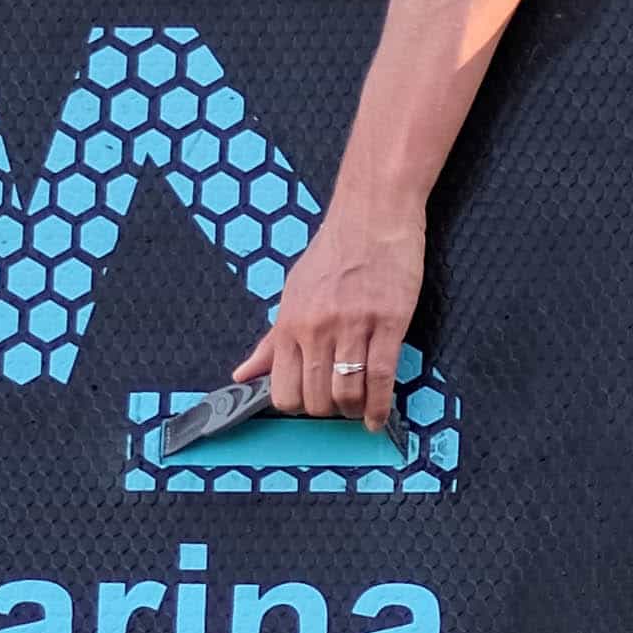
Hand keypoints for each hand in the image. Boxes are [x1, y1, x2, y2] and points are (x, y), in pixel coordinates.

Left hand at [237, 211, 422, 435]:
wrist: (372, 215)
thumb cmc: (334, 251)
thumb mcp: (292, 292)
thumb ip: (271, 341)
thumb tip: (243, 374)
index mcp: (290, 322)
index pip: (283, 390)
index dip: (297, 407)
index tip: (309, 404)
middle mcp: (317, 328)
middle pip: (316, 398)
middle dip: (327, 412)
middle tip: (337, 408)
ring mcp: (353, 326)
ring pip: (347, 392)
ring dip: (352, 412)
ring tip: (357, 410)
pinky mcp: (389, 323)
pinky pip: (381, 377)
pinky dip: (379, 407)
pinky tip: (377, 417)